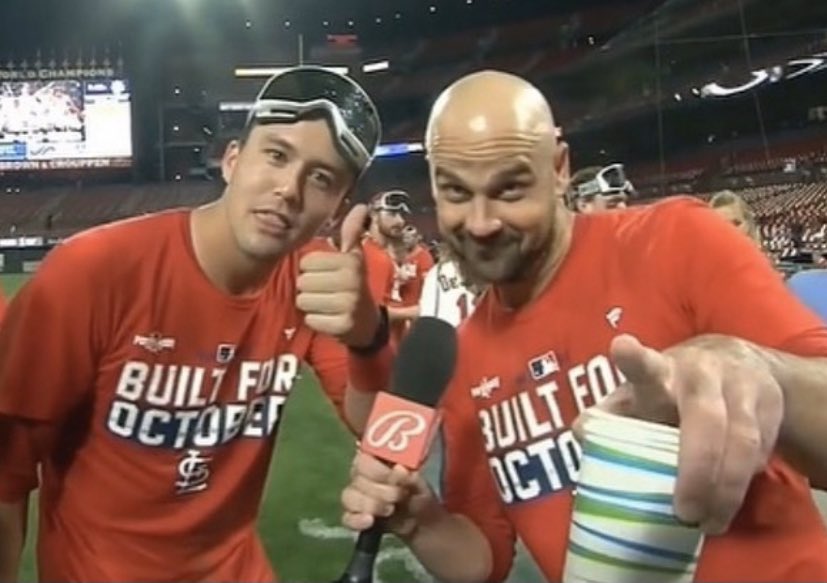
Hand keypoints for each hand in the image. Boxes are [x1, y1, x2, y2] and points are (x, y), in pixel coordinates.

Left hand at [297, 204, 379, 347]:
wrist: (368, 323)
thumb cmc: (354, 285)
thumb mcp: (354, 258)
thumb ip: (352, 232)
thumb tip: (361, 207)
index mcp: (350, 262)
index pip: (307, 262)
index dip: (311, 269)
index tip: (326, 275)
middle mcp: (351, 282)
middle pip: (302, 282)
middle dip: (309, 288)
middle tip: (325, 292)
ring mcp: (347, 305)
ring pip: (303, 301)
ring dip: (311, 305)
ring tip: (326, 305)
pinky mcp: (342, 326)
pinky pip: (310, 319)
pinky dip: (316, 320)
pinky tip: (329, 318)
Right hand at [341, 451, 436, 537]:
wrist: (419, 521)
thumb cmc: (416, 493)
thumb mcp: (419, 484)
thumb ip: (411, 477)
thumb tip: (400, 470)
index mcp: (375, 459)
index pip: (364, 455)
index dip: (378, 467)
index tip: (398, 473)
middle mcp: (360, 474)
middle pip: (357, 475)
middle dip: (381, 488)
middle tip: (400, 495)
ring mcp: (355, 496)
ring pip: (350, 496)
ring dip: (372, 504)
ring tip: (390, 509)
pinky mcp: (353, 516)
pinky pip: (347, 518)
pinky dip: (357, 520)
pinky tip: (370, 521)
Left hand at [587, 334, 783, 534]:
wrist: (739, 364)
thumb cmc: (673, 389)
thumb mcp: (641, 395)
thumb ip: (613, 415)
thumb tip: (580, 432)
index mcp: (659, 371)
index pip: (645, 364)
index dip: (633, 358)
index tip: (621, 348)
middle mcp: (700, 373)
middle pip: (705, 419)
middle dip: (696, 469)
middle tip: (684, 512)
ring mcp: (740, 386)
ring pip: (741, 440)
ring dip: (725, 488)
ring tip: (708, 522)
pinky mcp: (770, 404)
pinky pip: (761, 451)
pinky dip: (743, 483)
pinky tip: (726, 504)